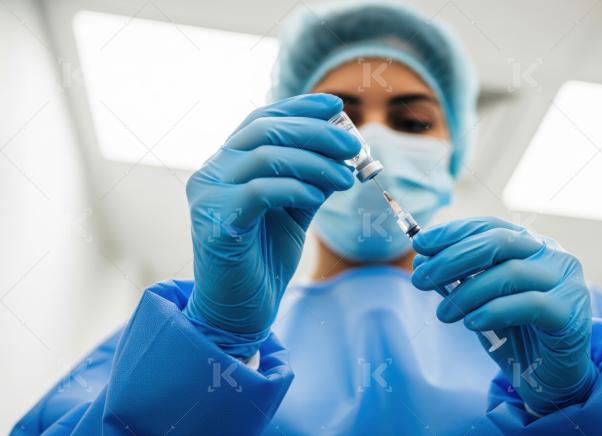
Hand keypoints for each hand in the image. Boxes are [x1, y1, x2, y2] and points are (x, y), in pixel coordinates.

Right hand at [184, 94, 358, 357]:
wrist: (238, 311)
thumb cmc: (264, 259)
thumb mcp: (294, 211)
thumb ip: (311, 179)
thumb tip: (345, 150)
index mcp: (228, 164)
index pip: (262, 120)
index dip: (299, 108)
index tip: (337, 106)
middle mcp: (212, 172)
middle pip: (266, 132)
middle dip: (316, 132)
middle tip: (354, 144)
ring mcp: (209, 195)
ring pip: (265, 157)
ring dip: (315, 162)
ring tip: (348, 176)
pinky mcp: (215, 222)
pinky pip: (259, 191)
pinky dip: (295, 187)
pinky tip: (320, 196)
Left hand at [411, 217, 596, 415]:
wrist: (551, 377)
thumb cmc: (516, 334)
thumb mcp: (480, 302)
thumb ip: (457, 279)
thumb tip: (420, 261)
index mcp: (531, 244)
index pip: (489, 227)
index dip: (453, 232)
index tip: (419, 245)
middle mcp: (552, 255)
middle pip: (498, 242)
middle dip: (452, 258)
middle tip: (420, 279)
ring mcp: (566, 281)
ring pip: (510, 273)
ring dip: (467, 291)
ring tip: (443, 313)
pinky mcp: (570, 312)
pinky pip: (530, 304)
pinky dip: (494, 311)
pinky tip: (471, 323)